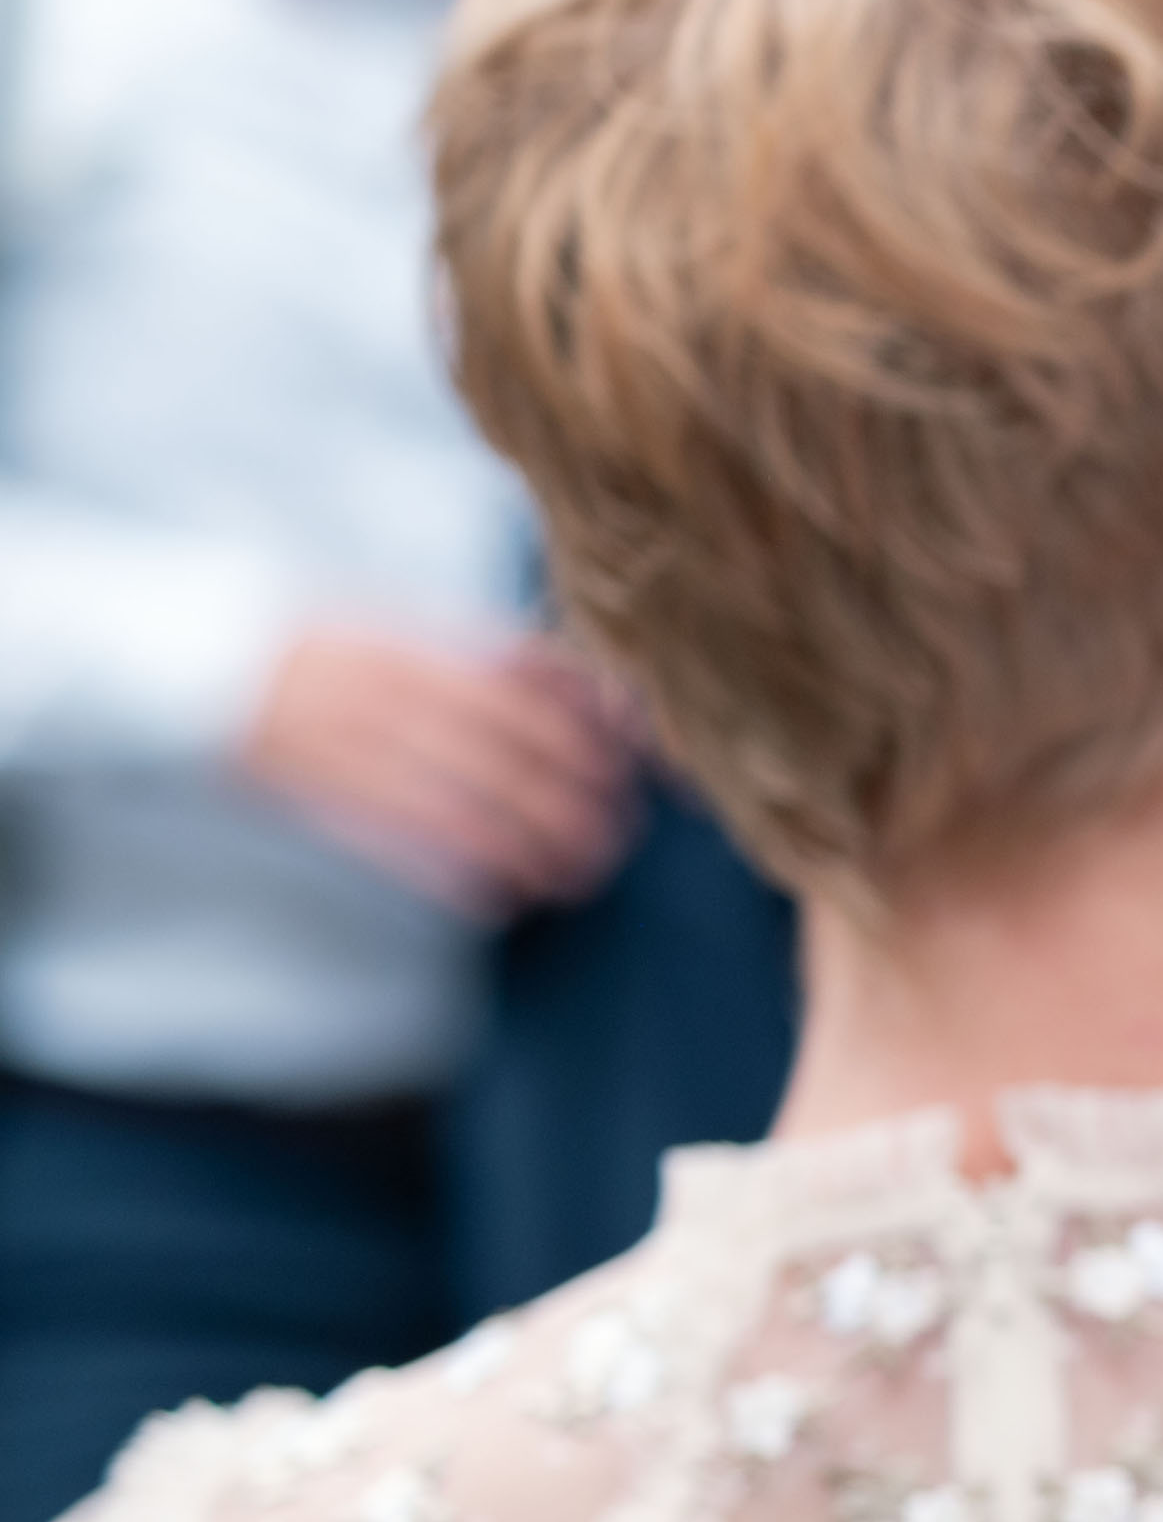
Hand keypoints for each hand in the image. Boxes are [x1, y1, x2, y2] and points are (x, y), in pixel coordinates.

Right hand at [228, 620, 633, 912]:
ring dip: (529, 842)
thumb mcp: (383, 623)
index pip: (519, 673)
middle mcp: (374, 679)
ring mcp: (333, 731)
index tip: (632, 762)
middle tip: (621, 833)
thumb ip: (472, 649)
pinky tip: (501, 897)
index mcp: (402, 634)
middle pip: (501, 740)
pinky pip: (390, 831)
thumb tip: (581, 688)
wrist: (172, 656)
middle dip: (572, 791)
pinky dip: (455, 866)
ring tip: (578, 878)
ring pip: (455, 792)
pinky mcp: (298, 784)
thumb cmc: (302, 648)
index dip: (586, 720)